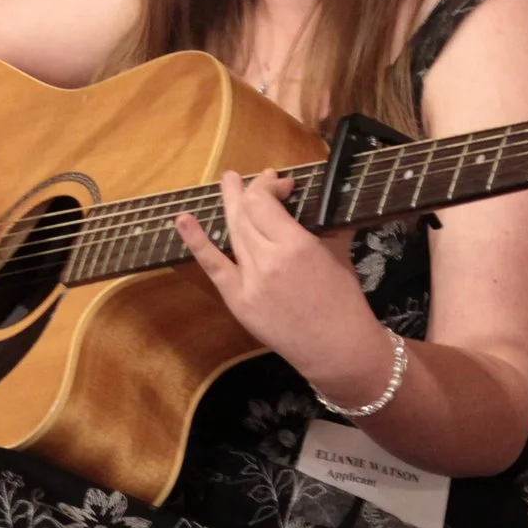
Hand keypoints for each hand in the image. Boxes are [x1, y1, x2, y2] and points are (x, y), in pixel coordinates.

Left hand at [176, 172, 385, 388]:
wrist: (338, 350)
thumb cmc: (344, 301)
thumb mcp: (338, 254)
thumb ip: (321, 225)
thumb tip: (314, 202)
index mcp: (296, 246)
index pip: (264, 202)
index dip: (268, 187)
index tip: (284, 185)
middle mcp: (267, 260)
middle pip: (247, 214)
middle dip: (251, 191)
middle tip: (254, 178)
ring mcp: (249, 282)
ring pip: (232, 233)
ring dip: (230, 205)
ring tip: (228, 183)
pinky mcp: (238, 301)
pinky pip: (213, 268)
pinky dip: (197, 243)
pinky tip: (183, 220)